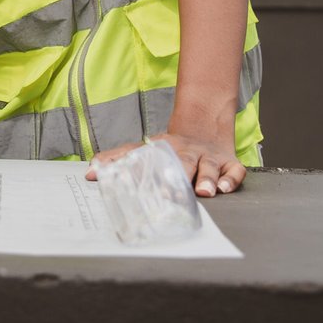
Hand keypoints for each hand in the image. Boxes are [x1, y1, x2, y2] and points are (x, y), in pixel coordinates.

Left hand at [88, 122, 246, 197]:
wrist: (204, 128)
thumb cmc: (170, 148)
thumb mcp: (143, 149)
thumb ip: (117, 159)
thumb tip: (89, 174)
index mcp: (164, 149)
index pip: (154, 160)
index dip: (148, 173)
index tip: (144, 189)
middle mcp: (187, 153)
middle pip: (184, 163)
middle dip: (180, 178)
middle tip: (175, 194)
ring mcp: (208, 158)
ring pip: (209, 167)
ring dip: (207, 178)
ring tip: (205, 192)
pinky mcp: (228, 163)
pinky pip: (234, 170)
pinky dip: (230, 178)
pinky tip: (224, 188)